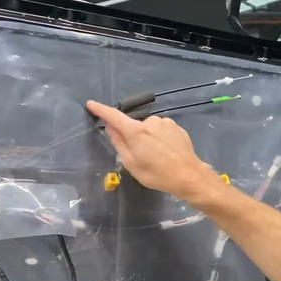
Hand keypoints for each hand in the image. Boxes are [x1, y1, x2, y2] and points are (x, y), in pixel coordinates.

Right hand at [86, 100, 215, 198]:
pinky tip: (168, 152)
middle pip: (134, 126)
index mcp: (136, 131)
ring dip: (149, 139)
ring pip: (149, 128)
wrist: (189, 176)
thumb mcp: (131, 164)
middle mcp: (150, 121)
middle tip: (142, 157)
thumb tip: (110, 128)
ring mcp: (165, 122)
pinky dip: (160, 139)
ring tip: (158, 157)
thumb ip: (119, 143)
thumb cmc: (157, 174)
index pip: (114, 116)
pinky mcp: (177, 126)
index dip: (101, 110)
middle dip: (134, 138)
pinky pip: (162, 130)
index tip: (91, 104)